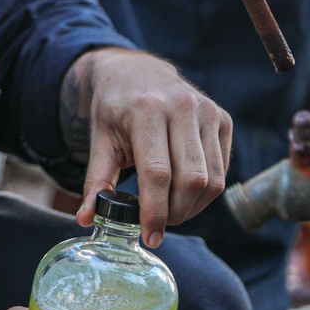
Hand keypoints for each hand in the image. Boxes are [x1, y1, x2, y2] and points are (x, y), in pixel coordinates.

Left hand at [63, 48, 231, 246]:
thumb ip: (96, 180)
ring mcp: (207, 111)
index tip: (149, 237)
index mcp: (146, 110)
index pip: (157, 173)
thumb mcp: (100, 140)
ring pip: (212, 180)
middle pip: (191, 180)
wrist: (136, 71)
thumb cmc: (115, 109)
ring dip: (193, 207)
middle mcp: (182, 106)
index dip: (155, 212)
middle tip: (158, 225)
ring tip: (170, 210)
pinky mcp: (223, 118)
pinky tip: (184, 191)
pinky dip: (205, 192)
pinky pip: (222, 169)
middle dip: (175, 213)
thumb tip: (87, 219)